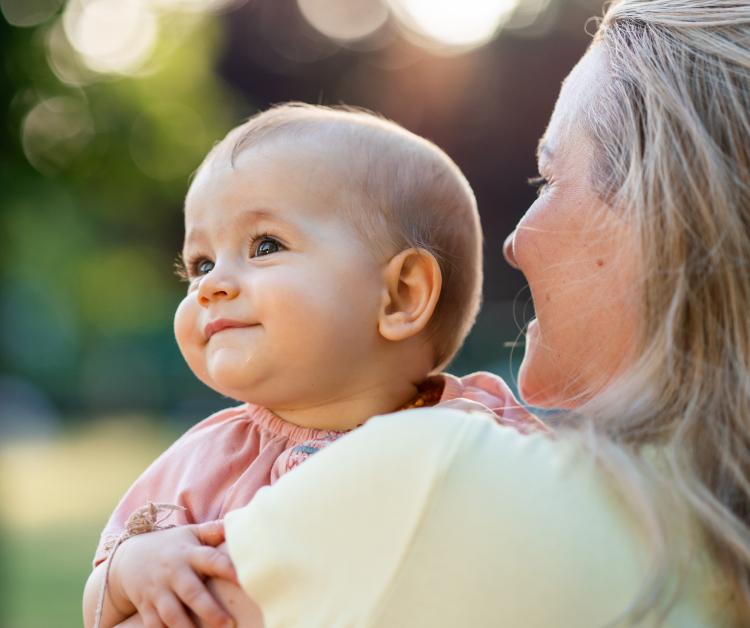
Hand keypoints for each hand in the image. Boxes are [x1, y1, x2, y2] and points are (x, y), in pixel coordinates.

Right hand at [108, 521, 236, 627]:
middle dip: (210, 610)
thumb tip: (238, 522)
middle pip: (192, 593)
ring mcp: (158, 591)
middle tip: (229, 624)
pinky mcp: (145, 607)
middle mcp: (174, 572)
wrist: (128, 557)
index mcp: (188, 553)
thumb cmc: (171, 545)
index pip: (210, 559)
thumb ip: (213, 530)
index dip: (227, 569)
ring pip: (172, 614)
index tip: (244, 581)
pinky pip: (153, 625)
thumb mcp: (190, 532)